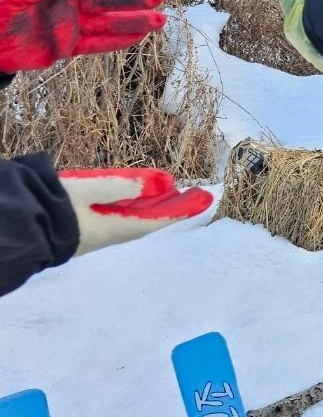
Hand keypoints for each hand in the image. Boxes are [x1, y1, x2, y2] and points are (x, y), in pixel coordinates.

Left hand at [0, 0, 165, 73]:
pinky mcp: (67, 48)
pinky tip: (138, 37)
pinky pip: (97, 45)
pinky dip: (118, 42)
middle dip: (134, 0)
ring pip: (108, 24)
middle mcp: (70, 7)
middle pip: (108, 3)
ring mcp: (70, 27)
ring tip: (160, 20)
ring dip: (134, 22)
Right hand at [58, 169, 213, 255]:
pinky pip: (123, 218)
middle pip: (152, 218)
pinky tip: (143, 200)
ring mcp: (101, 233)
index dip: (183, 208)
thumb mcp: (90, 189)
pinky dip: (138, 208)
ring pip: (138, 218)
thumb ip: (122, 185)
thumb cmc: (55, 206)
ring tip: (176, 194)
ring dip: (157, 206)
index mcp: (118, 227)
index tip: (204, 199)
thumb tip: (160, 183)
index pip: (160, 218)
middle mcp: (114, 233)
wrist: (24, 227)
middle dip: (174, 206)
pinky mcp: (90, 230)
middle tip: (196, 194)